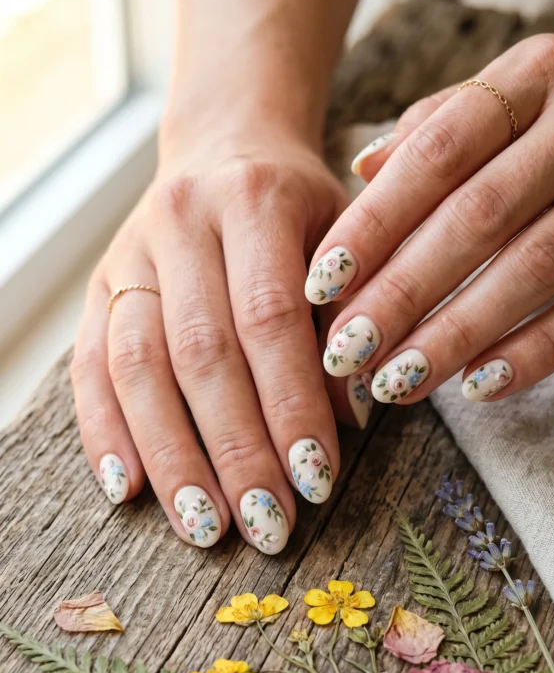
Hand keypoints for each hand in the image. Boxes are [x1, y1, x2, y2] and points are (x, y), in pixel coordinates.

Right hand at [71, 114, 354, 553]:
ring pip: (138, 367)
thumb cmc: (298, 204)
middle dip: (235, 449)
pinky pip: (90, 366)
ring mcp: (128, 255)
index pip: (269, 319)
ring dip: (171, 456)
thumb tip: (339, 425)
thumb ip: (343, 320)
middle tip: (267, 525)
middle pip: (200, 353)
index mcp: (253, 200)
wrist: (224, 144)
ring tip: (205, 527)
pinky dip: (106, 433)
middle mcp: (180, 222)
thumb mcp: (341, 239)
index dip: (291, 405)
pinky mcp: (98, 286)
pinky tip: (128, 490)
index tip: (316, 480)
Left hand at [307, 33, 553, 404]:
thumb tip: (362, 168)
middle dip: (403, 290)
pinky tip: (477, 386)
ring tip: (397, 380)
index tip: (321, 284)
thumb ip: (436, 128)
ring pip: (534, 264)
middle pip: (479, 214)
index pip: (437, 151)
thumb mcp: (506, 96)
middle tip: (346, 351)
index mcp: (535, 76)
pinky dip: (534, 351)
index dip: (375, 221)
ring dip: (457, 331)